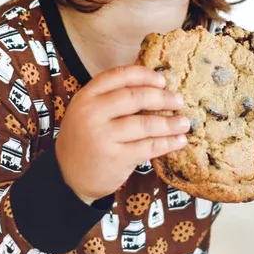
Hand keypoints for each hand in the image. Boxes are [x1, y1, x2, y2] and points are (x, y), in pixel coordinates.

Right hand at [55, 65, 189, 204]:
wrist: (68, 177)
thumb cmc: (84, 140)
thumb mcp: (87, 112)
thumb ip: (110, 98)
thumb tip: (154, 87)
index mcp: (86, 96)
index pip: (118, 76)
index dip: (144, 75)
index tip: (162, 80)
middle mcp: (92, 114)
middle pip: (134, 97)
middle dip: (162, 98)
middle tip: (179, 100)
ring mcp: (103, 137)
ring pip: (144, 124)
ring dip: (169, 123)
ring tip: (185, 122)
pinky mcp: (115, 158)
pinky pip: (148, 147)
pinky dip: (167, 143)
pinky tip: (179, 141)